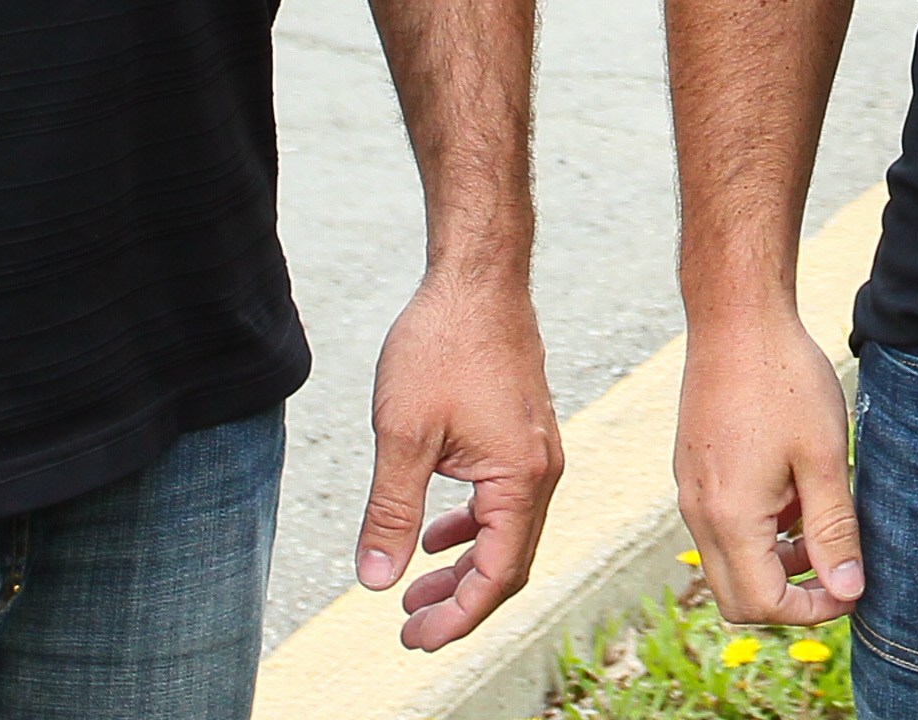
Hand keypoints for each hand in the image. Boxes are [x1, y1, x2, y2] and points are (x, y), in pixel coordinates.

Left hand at [360, 273, 563, 650]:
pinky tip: (436, 533)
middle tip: (409, 628)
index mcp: (520, 479)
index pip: (496, 575)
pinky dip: (471, 528)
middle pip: (507, 563)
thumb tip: (375, 581)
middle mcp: (541, 471)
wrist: (475, 278)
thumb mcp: (402, 436)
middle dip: (459, 601)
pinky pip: (503, 502)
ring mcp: (537, 452)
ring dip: (463, 567)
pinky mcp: (523, 435)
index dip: (457, 617)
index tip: (415, 639)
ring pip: (505, 533)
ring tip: (415, 591)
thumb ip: (391, 513)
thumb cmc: (442, 345)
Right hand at [672, 311, 860, 626]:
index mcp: (730, 516)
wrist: (735, 317)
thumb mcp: (823, 456)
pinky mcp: (691, 472)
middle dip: (789, 598)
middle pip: (737, 597)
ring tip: (817, 521)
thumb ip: (833, 529)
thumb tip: (848, 590)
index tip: (851, 587)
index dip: (813, 610)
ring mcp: (689, 492)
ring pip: (727, 563)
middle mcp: (699, 513)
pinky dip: (756, 533)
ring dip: (773, 564)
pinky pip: (719, 529)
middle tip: (836, 570)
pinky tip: (790, 491)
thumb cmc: (783, 379)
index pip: (763, 604)